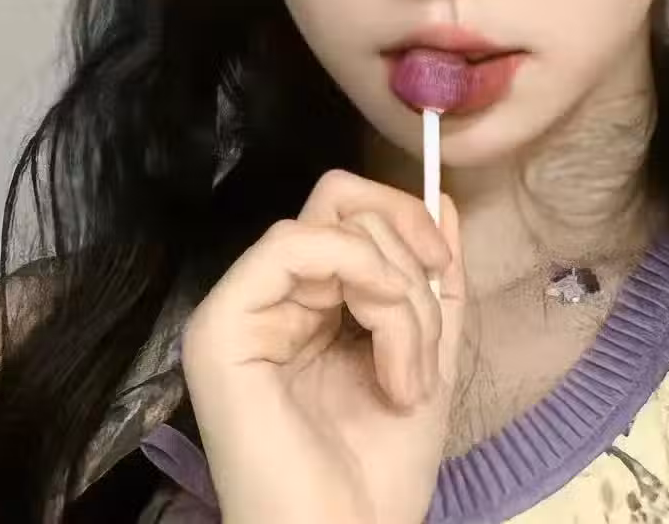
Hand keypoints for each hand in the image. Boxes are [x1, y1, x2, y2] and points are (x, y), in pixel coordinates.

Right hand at [180, 169, 466, 523]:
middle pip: (340, 203)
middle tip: (425, 336)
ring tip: (405, 377)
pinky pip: (293, 245)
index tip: (444, 268)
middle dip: (405, 258)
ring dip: (396, 296)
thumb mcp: (430, 354)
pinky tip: (383, 352)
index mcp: (312, 301)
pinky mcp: (221, 325)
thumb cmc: (383, 469)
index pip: (351, 213)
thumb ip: (438, 279)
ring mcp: (241, 307)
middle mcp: (272, 295)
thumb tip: (447, 201)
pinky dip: (361, 278)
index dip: (407, 220)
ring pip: (332, 229)